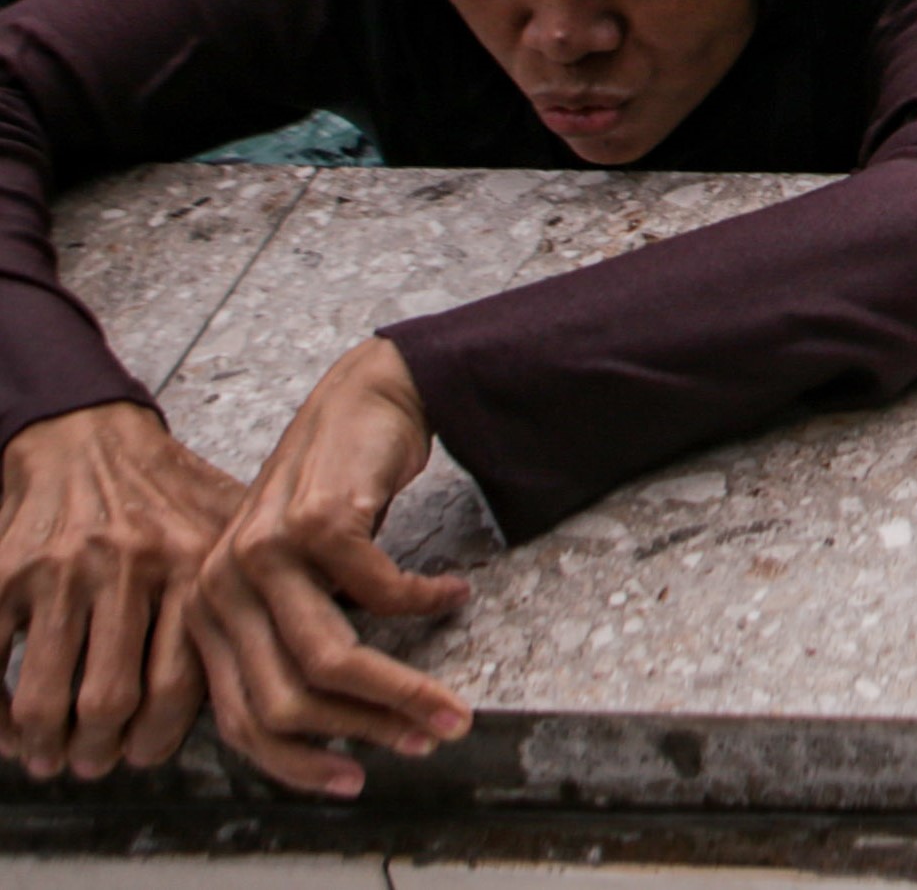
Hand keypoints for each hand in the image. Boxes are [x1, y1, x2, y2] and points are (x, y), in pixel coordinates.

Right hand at [0, 401, 242, 777]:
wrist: (90, 437)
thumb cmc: (170, 493)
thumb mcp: (233, 522)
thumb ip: (270, 579)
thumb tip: (327, 642)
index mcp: (192, 561)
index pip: (181, 681)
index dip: (162, 736)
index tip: (149, 754)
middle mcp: (129, 566)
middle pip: (112, 700)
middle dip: (103, 749)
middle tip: (101, 762)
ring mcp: (61, 571)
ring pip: (48, 696)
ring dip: (48, 744)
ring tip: (55, 756)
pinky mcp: (4, 573)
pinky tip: (10, 731)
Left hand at [187, 337, 471, 797]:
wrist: (364, 394)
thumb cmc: (335, 490)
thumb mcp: (295, 577)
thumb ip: (289, 638)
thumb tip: (327, 727)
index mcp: (207, 612)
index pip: (240, 719)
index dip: (301, 762)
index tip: (358, 779)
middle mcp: (220, 586)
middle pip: (286, 699)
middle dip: (366, 731)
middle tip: (427, 738)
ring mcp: (264, 552)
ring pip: (333, 659)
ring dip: (403, 688)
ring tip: (450, 701)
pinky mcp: (319, 521)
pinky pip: (383, 593)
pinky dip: (427, 602)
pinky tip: (453, 592)